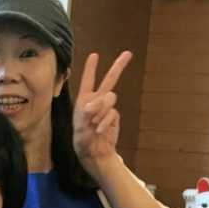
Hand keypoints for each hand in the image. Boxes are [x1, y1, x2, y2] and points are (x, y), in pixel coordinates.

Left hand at [72, 50, 130, 179]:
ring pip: (110, 97)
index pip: (88, 80)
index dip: (91, 67)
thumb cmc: (82, 139)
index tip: (95, 55)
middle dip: (118, 66)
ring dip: (102, 108)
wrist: (94, 153)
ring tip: (94, 122)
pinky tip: (100, 130)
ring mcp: (107, 109)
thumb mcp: (80, 124)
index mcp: (84, 99)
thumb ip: (87, 111)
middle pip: (110, 80)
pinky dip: (106, 121)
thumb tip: (95, 102)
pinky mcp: (114, 117)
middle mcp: (97, 101)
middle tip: (128, 53)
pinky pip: (113, 113)